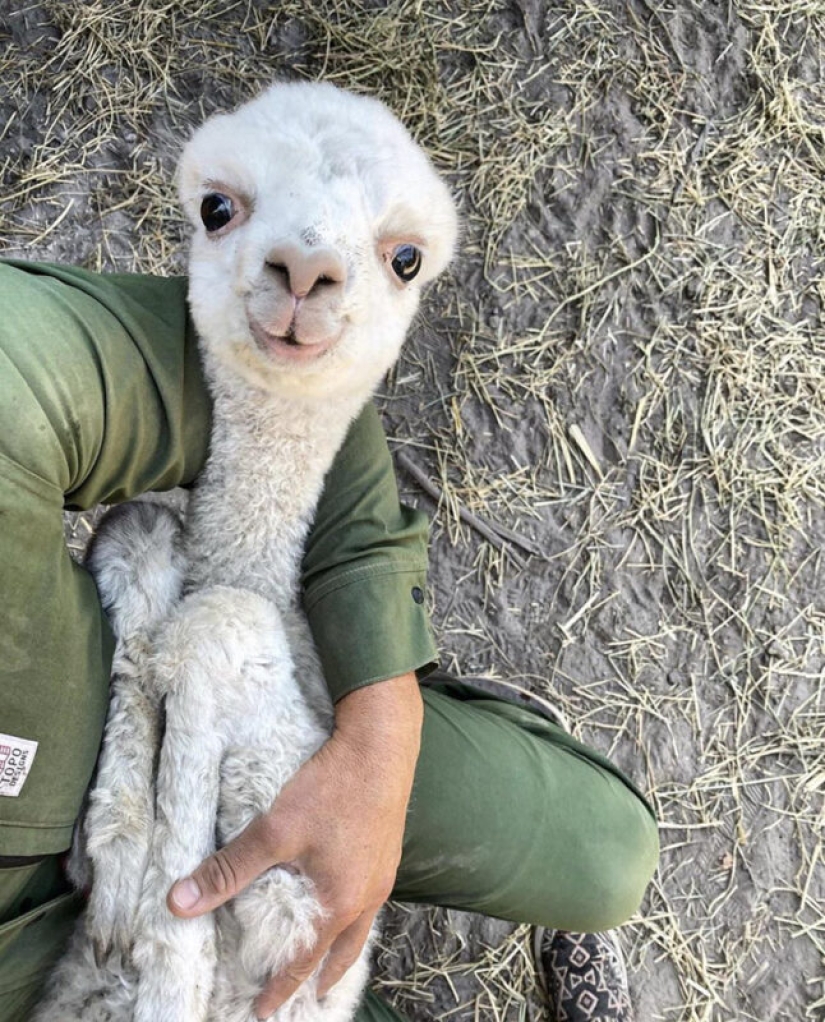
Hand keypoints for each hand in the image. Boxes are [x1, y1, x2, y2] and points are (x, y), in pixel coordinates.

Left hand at [166, 672, 422, 1018]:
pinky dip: (357, 913)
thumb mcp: (274, 831)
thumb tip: (178, 903)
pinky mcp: (389, 848)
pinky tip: (347, 896)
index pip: (305, 960)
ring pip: (363, 924)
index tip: (263, 1011)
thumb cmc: (332, 789)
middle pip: (344, 950)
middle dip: (324, 976)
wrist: (382, 745)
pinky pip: (371, 897)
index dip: (282, 986)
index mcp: (339, 902)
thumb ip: (229, 869)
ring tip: (333, 957)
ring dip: (344, 945)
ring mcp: (383, 872)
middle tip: (310, 997)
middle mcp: (367, 895)